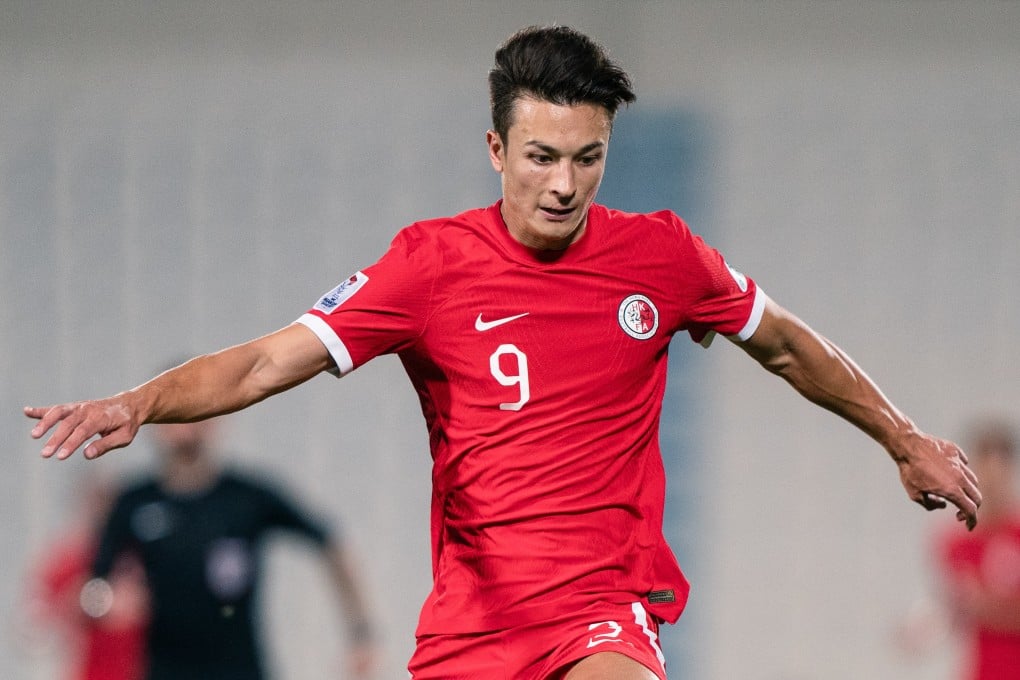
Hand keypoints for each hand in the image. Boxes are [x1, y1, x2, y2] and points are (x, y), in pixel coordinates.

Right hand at [25, 397, 139, 459]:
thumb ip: (106, 445)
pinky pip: (56, 408)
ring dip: (45, 422)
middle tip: (45, 454)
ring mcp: (79, 407)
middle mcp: (88, 410)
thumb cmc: (126, 424)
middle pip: (69, 424)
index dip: (71, 443)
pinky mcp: (73, 407)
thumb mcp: (124, 437)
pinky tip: (27, 411)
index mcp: (102, 418)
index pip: (83, 431)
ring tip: (34, 435)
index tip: (60, 456)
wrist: (129, 405)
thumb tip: (86, 455)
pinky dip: (42, 410)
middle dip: (56, 439)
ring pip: (59, 413)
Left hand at [894, 433, 980, 529]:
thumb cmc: (909, 471)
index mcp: (952, 490)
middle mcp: (960, 477)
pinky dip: (962, 473)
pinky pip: (965, 464)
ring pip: (973, 481)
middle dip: (972, 508)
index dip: (972, 521)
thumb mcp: (915, 494)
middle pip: (977, 497)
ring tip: (955, 493)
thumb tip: (944, 504)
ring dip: (968, 491)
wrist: (906, 445)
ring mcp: (960, 463)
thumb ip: (931, 505)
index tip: (968, 526)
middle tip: (960, 513)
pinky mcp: (956, 452)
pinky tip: (952, 475)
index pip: (970, 510)